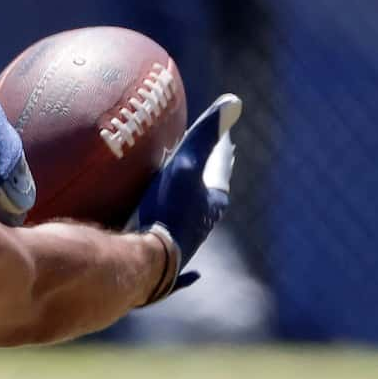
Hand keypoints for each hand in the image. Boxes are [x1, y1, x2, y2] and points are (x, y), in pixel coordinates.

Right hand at [131, 93, 240, 300]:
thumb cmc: (164, 212)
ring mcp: (183, 247)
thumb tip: (235, 100)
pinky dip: (191, 263)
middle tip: (216, 165)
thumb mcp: (185, 167)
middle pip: (210, 197)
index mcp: (211, 203)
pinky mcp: (164, 265)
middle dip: (212, 180)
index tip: (225, 139)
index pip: (220, 171)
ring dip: (195, 211)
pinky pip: (182, 258)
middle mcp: (202, 226)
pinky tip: (197, 278)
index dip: (221, 153)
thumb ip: (206, 136)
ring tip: (193, 205)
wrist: (142, 263)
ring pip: (194, 224)